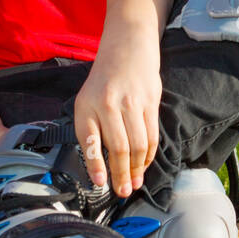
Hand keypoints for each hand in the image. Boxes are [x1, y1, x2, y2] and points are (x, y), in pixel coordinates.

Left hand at [73, 36, 161, 197]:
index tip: (100, 184)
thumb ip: (91, 129)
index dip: (96, 166)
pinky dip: (149, 154)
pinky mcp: (151, 101)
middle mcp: (108, 105)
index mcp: (87, 106)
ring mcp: (131, 102)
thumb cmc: (103, 79)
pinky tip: (145, 163)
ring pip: (138, 145)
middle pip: (118, 148)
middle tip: (124, 191)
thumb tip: (99, 165)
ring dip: (138, 168)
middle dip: (121, 174)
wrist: (126, 46)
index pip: (90, 142)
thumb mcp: (87, 100)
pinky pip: (151, 134)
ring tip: (135, 182)